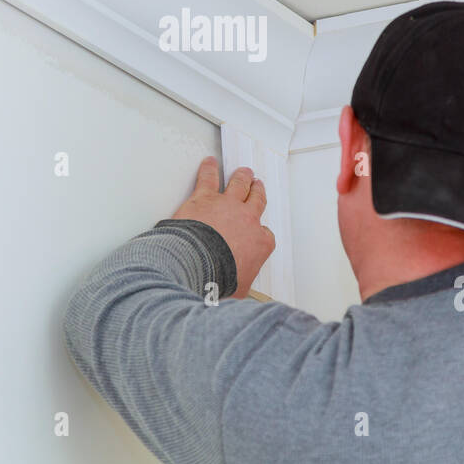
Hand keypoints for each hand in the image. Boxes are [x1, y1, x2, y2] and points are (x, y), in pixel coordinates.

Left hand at [173, 156, 274, 298]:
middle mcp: (247, 220)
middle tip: (258, 186)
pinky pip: (209, 178)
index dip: (260, 233)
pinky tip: (210, 163)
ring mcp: (227, 206)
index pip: (265, 235)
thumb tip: (235, 300)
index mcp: (258, 243)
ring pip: (239, 185)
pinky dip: (209, 169)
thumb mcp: (238, 291)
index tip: (257, 233)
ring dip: (242, 177)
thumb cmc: (217, 279)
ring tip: (243, 172)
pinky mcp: (204, 197)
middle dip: (258, 193)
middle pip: (257, 201)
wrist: (197, 265)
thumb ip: (240, 288)